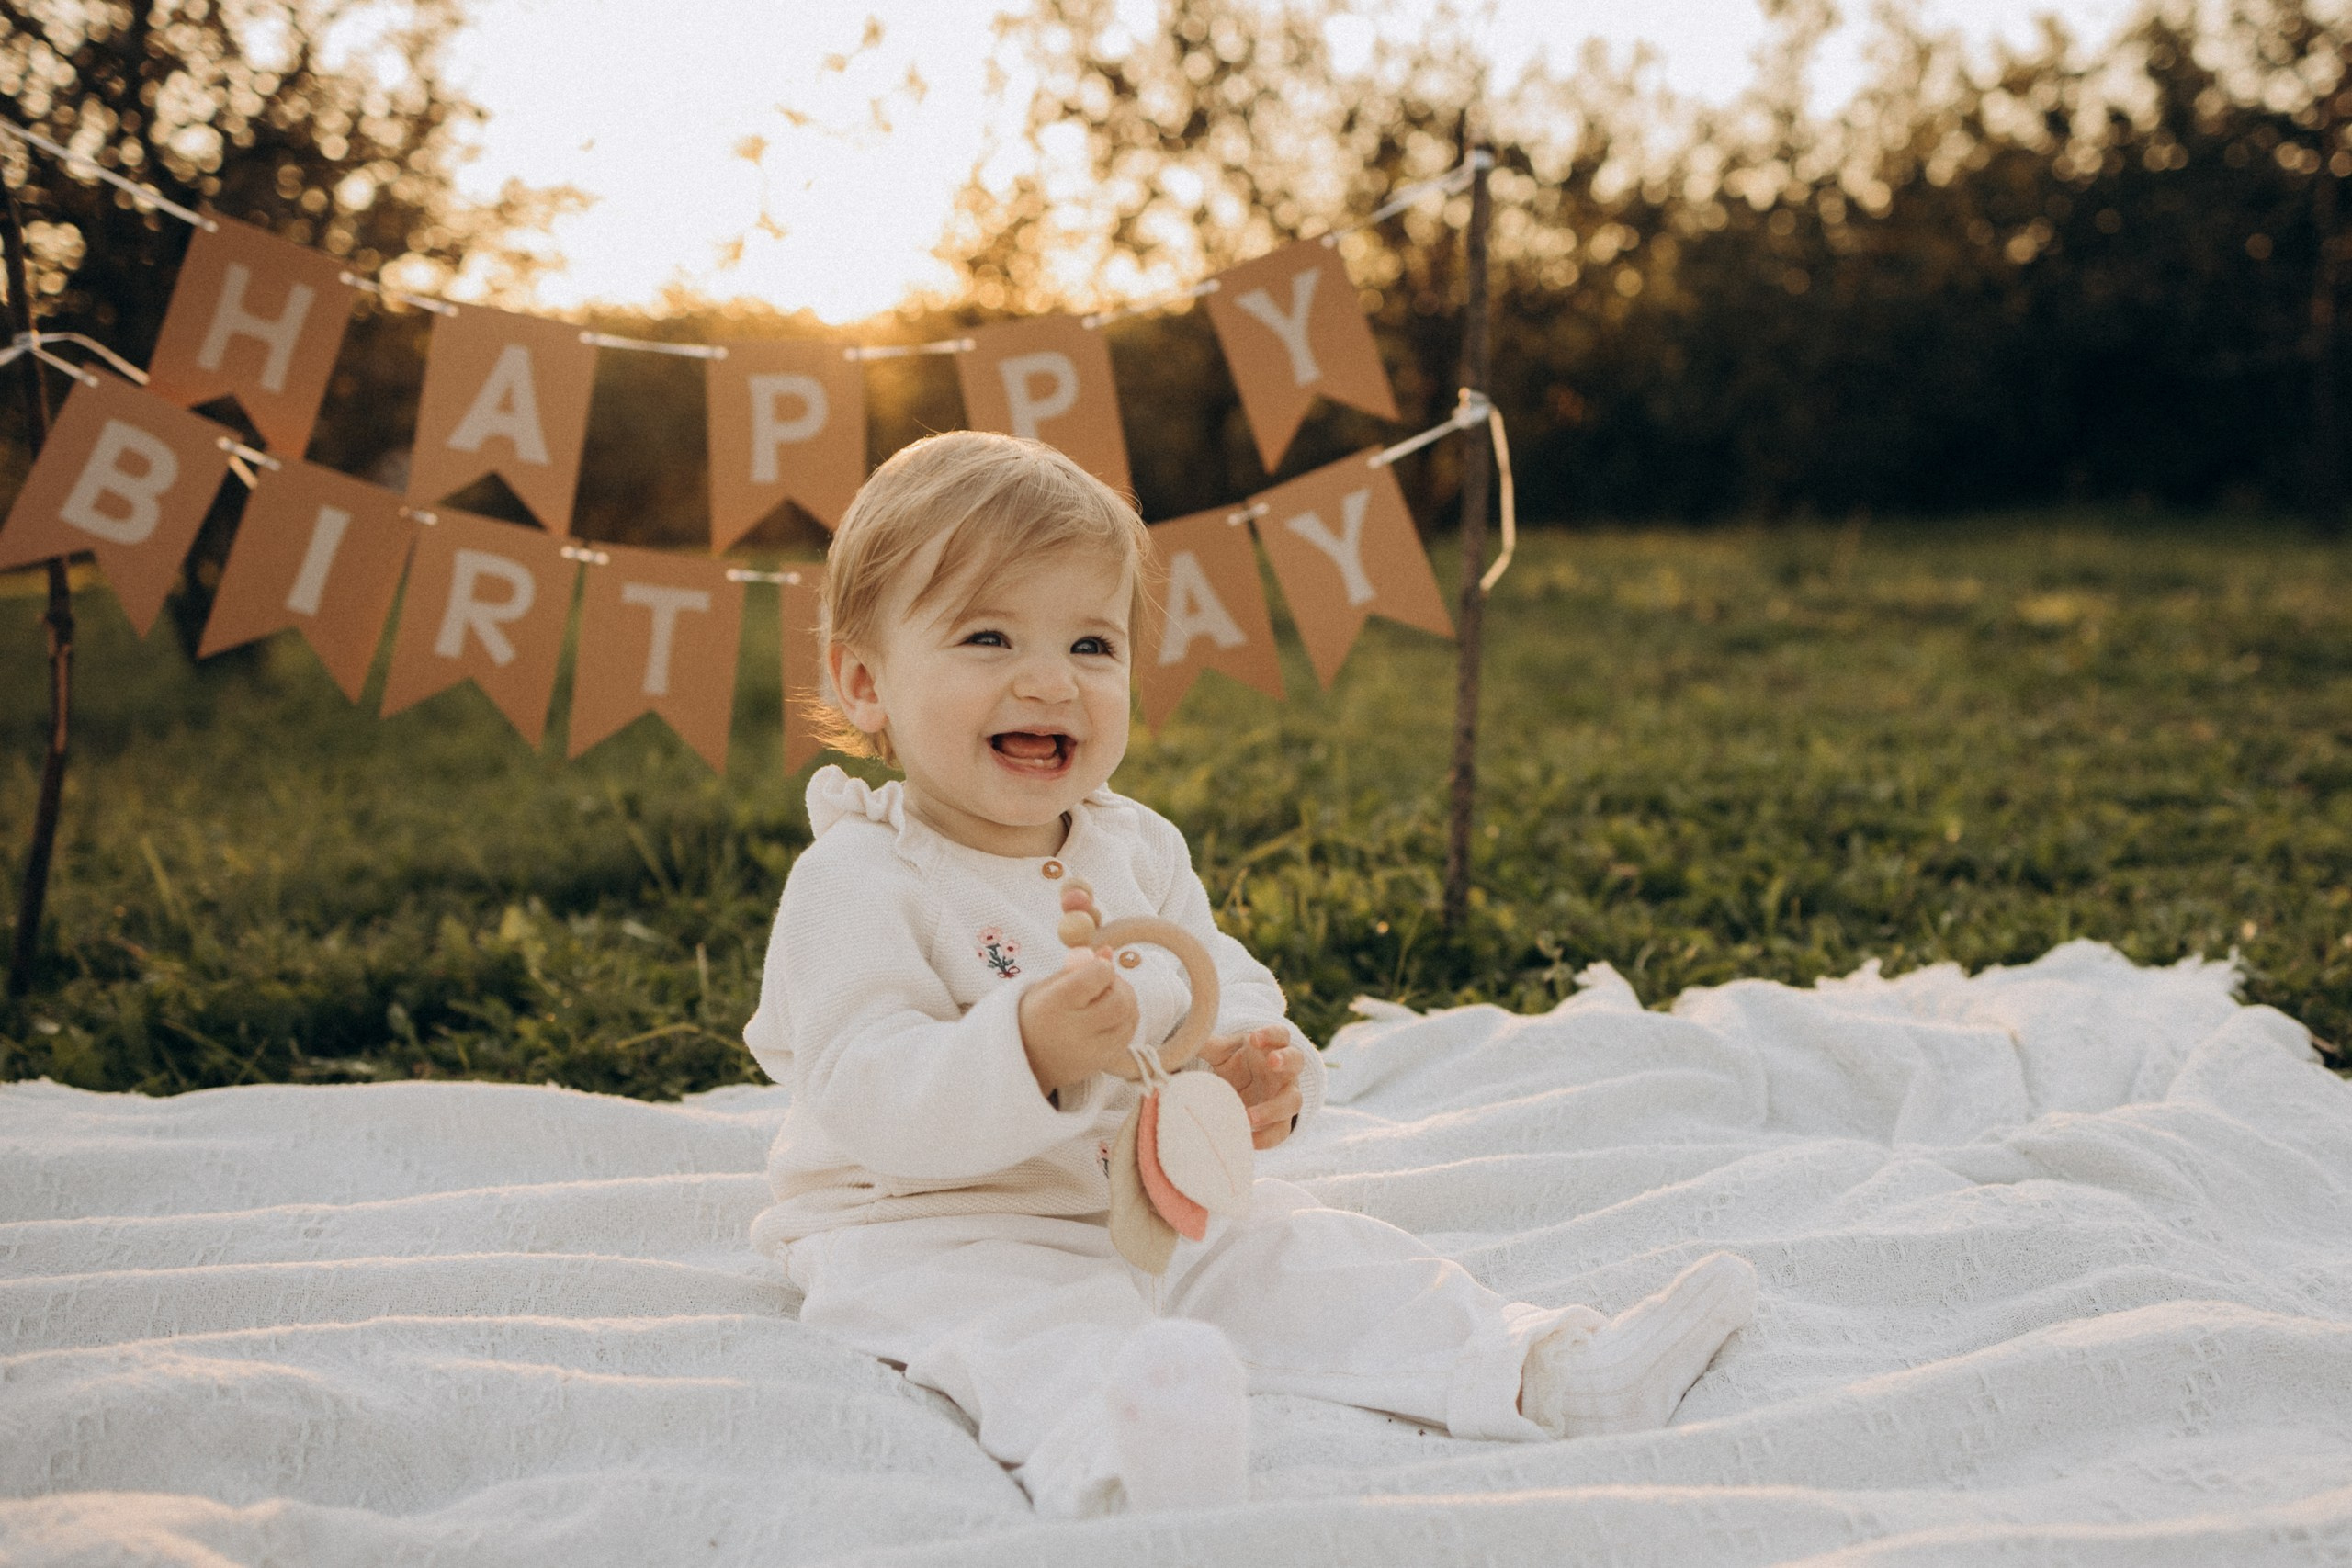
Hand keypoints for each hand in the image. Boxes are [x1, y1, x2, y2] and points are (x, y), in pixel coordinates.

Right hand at [1018, 944, 1140, 1098]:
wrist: (1028, 1058)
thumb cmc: (1039, 1014)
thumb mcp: (1048, 986)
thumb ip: (1078, 967)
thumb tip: (1108, 951)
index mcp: (1052, 1006)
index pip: (1094, 978)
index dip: (1102, 967)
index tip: (1096, 968)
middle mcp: (1072, 1032)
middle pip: (1119, 1001)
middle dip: (1120, 985)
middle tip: (1106, 982)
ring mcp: (1090, 1051)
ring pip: (1129, 1016)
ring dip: (1126, 1000)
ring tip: (1108, 997)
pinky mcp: (1103, 1062)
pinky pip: (1129, 1033)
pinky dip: (1127, 1018)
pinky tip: (1110, 1014)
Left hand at [1195, 1024, 1303, 1148]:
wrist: (1241, 1090)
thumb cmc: (1236, 1064)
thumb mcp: (1221, 1053)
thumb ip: (1208, 1045)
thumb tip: (1188, 1038)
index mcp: (1272, 1048)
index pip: (1280, 1035)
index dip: (1271, 1034)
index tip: (1253, 1038)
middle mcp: (1284, 1071)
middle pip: (1296, 1060)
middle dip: (1286, 1060)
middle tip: (1272, 1062)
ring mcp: (1286, 1096)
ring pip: (1293, 1101)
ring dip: (1274, 1108)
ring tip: (1250, 1117)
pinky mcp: (1280, 1121)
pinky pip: (1281, 1131)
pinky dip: (1267, 1138)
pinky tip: (1248, 1141)